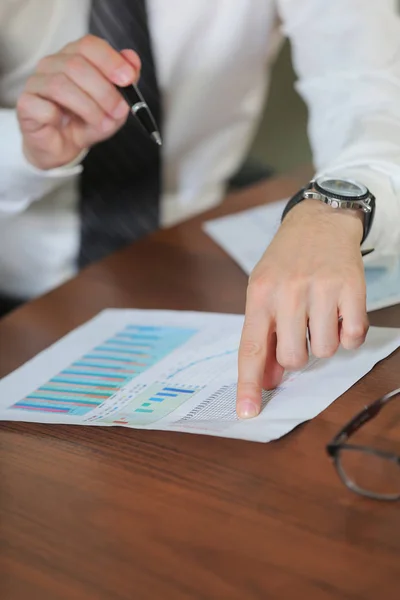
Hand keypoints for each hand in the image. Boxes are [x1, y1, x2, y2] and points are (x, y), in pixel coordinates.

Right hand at [17, 35, 140, 169]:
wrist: (62, 148)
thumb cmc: (84, 123)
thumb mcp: (113, 108)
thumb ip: (124, 86)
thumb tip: (133, 60)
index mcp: (74, 57)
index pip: (89, 45)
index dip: (110, 60)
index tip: (128, 79)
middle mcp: (53, 64)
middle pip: (77, 65)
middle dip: (104, 91)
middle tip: (118, 111)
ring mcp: (36, 82)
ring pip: (61, 85)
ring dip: (88, 107)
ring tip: (102, 124)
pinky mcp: (26, 104)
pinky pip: (43, 106)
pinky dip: (61, 117)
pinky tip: (66, 125)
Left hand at [236, 200, 367, 418]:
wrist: (319, 221)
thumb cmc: (286, 261)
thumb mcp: (263, 292)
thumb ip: (264, 336)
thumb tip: (268, 380)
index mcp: (260, 294)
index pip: (252, 348)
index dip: (249, 384)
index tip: (247, 412)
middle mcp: (288, 291)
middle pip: (293, 358)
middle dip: (298, 356)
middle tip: (300, 332)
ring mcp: (322, 288)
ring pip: (325, 351)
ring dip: (324, 342)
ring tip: (320, 316)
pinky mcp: (352, 287)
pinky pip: (353, 337)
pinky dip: (348, 335)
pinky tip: (340, 313)